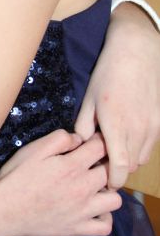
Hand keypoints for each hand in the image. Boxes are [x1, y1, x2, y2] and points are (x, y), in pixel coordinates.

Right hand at [0, 130, 121, 235]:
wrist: (3, 210)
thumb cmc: (15, 177)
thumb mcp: (33, 150)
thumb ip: (59, 139)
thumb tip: (78, 139)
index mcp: (72, 166)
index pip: (100, 148)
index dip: (97, 141)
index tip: (90, 143)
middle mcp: (83, 188)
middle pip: (111, 172)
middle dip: (104, 164)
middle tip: (90, 165)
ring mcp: (83, 211)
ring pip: (115, 200)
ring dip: (108, 192)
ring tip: (94, 188)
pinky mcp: (77, 228)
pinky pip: (105, 226)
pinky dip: (104, 218)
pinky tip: (92, 210)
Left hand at [76, 3, 159, 187]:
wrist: (138, 53)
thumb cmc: (108, 74)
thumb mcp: (89, 98)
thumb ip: (84, 125)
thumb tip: (83, 144)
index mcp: (115, 125)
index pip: (120, 166)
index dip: (114, 180)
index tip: (105, 182)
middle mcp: (137, 129)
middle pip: (131, 166)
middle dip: (118, 170)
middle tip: (104, 162)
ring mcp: (152, 126)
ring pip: (142, 158)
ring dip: (129, 159)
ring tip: (115, 147)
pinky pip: (150, 145)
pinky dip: (139, 148)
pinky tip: (128, 135)